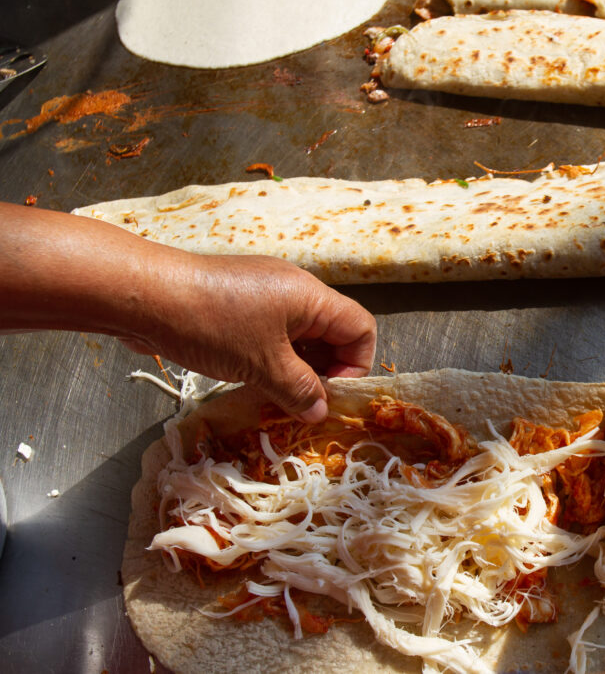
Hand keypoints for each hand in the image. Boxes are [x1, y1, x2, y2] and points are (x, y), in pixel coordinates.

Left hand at [119, 254, 376, 422]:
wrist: (146, 295)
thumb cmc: (211, 324)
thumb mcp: (262, 366)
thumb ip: (299, 390)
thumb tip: (320, 411)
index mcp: (311, 296)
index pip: (361, 328)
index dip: (355, 365)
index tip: (330, 395)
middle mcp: (294, 290)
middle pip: (332, 333)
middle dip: (324, 372)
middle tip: (304, 404)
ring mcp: (265, 295)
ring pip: (300, 338)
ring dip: (296, 370)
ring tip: (277, 398)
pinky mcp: (239, 304)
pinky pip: (272, 335)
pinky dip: (272, 360)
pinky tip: (253, 382)